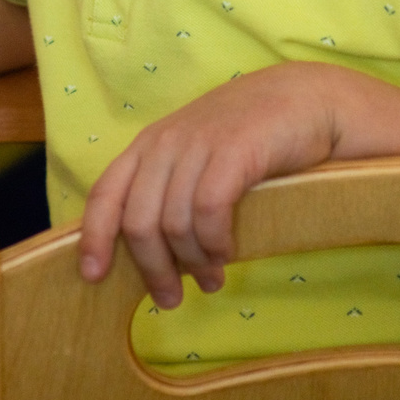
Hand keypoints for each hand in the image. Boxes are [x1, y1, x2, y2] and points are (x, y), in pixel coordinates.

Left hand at [75, 63, 348, 309]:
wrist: (306, 99)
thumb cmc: (251, 136)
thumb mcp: (197, 156)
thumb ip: (171, 190)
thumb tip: (152, 253)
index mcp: (149, 144)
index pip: (105, 193)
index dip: (94, 238)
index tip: (93, 277)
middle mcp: (166, 142)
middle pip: (139, 221)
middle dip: (152, 268)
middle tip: (170, 299)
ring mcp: (198, 144)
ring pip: (174, 222)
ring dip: (191, 262)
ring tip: (210, 280)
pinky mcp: (233, 150)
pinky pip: (208, 210)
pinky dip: (214, 241)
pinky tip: (226, 253)